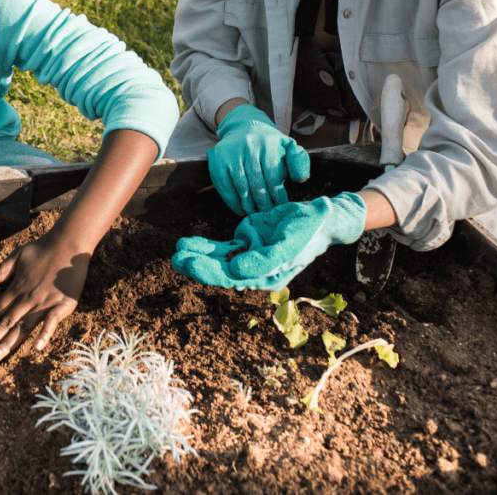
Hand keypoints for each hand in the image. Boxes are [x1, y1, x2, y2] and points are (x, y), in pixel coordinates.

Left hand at [0, 232, 89, 363]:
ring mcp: (44, 303)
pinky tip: (36, 347)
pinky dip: (44, 334)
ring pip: (23, 327)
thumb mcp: (17, 256)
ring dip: (8, 343)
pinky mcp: (62, 304)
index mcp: (16, 288)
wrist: (69, 243)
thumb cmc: (42, 249)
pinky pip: (51, 322)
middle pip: (5, 324)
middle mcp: (27, 299)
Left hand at [172, 192, 366, 289]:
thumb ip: (263, 260)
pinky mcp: (246, 241)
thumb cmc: (308, 233)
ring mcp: (249, 256)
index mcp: (267, 278)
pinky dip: (205, 246)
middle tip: (176, 260)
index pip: (233, 279)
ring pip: (218, 259)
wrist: (320, 217)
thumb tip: (234, 270)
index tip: (190, 264)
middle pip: (220, 271)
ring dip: (198, 255)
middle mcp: (255, 271)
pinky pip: (222, 247)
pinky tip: (188, 244)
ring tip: (177, 252)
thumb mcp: (289, 245)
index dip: (210, 272)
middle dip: (198, 265)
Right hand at [208, 104, 310, 215]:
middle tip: (267, 214)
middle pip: (256, 183)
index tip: (280, 207)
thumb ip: (299, 161)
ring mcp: (231, 152)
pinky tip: (240, 209)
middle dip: (263, 203)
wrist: (244, 127)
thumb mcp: (288, 147)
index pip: (272, 176)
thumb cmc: (269, 144)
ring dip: (248, 205)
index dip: (277, 195)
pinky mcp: (217, 159)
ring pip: (240, 186)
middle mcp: (248, 146)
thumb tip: (300, 180)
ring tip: (255, 213)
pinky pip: (224, 185)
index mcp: (268, 143)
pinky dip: (232, 201)